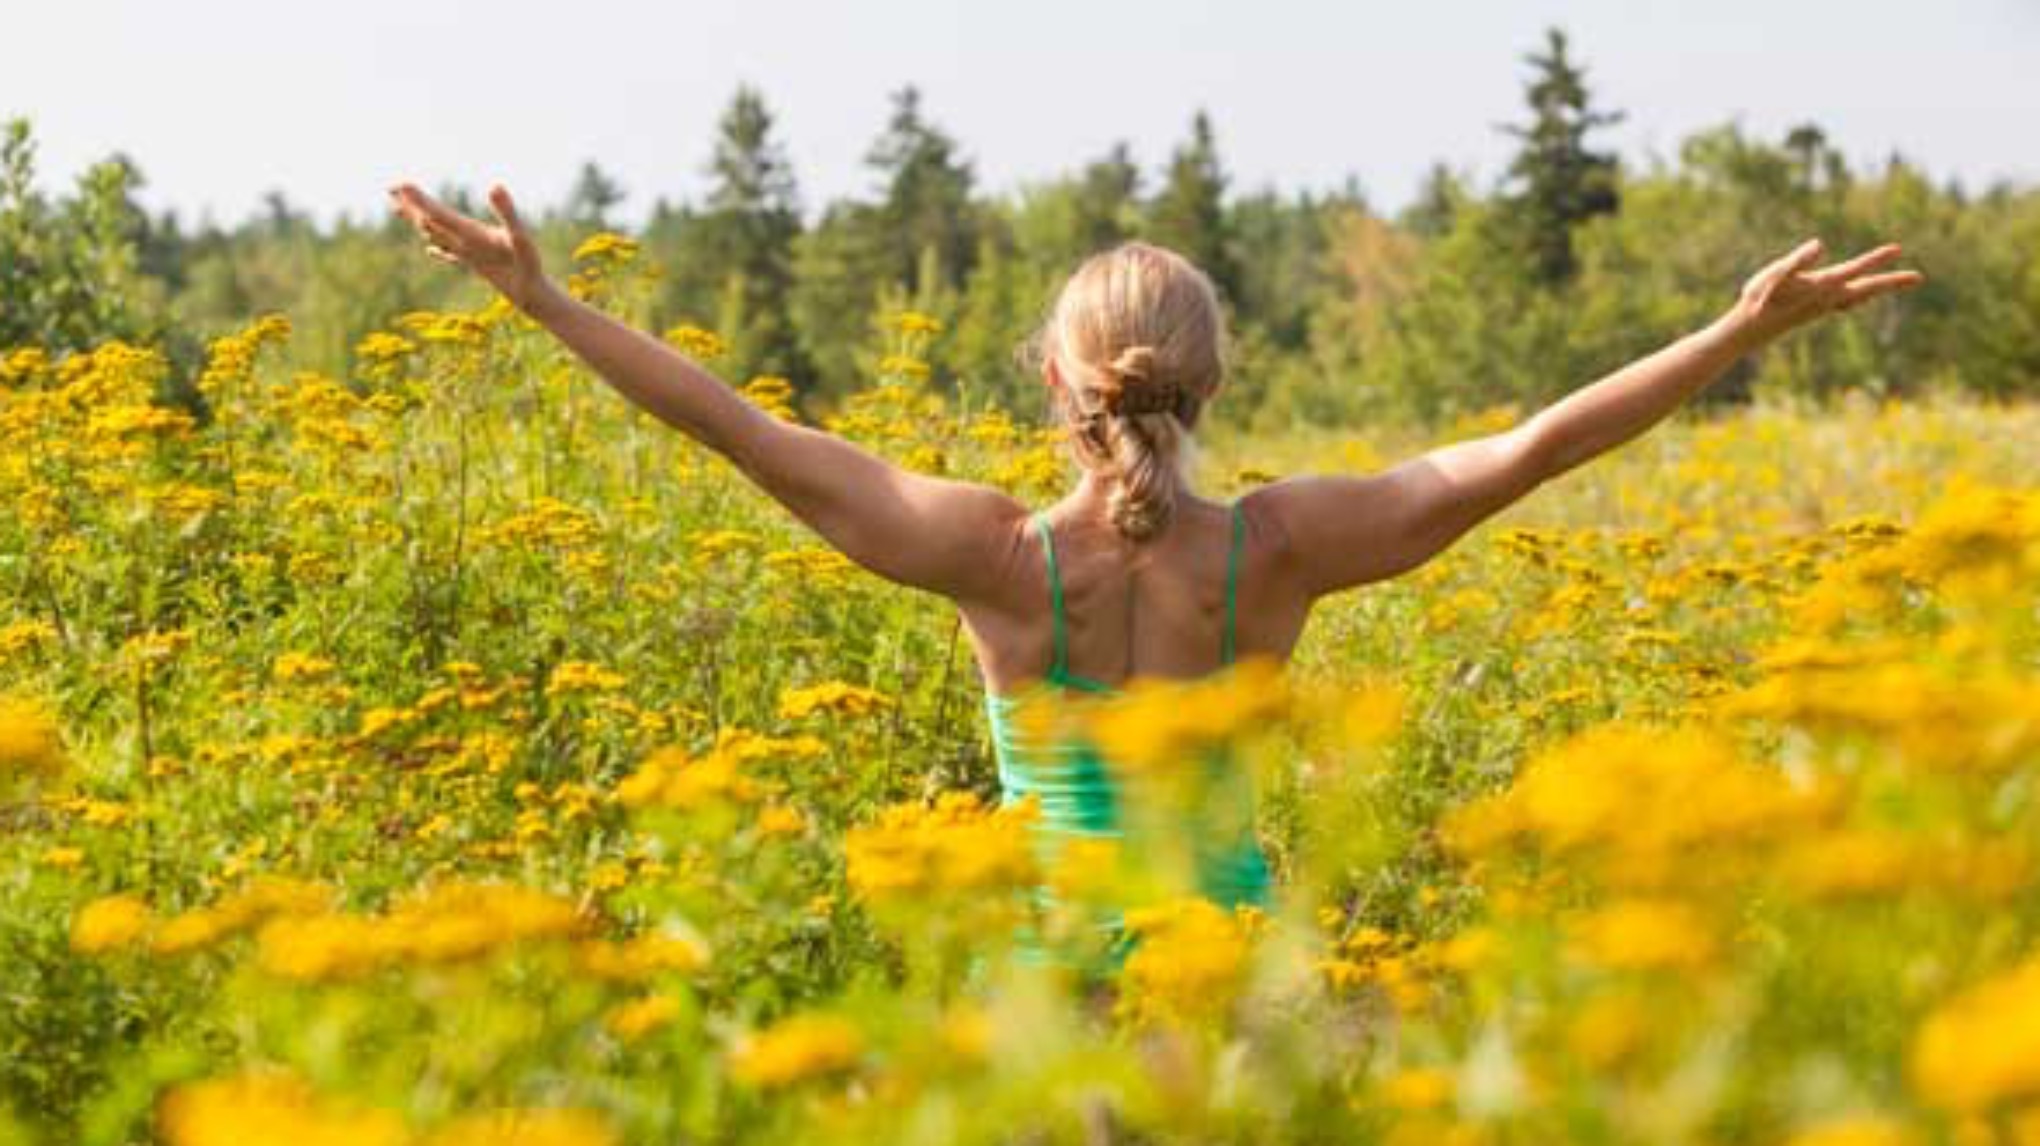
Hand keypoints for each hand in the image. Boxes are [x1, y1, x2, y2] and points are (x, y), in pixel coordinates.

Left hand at [388, 182, 552, 314]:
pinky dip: (436, 245)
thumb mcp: (521, 235)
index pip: (437, 214)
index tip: (400, 184)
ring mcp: (466, 255)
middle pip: (429, 222)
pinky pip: (449, 252)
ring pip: (434, 235)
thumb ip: (507, 212)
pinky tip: (430, 249)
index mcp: (469, 235)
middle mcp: (462, 245)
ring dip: (416, 220)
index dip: (418, 199)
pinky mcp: (475, 263)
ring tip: (397, 208)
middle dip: (410, 205)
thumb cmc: (527, 265)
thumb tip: (495, 186)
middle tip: (389, 188)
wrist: (528, 297)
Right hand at [1726, 238, 1924, 348]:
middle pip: (1868, 289)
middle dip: (1892, 283)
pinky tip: (1862, 297)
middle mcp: (1829, 299)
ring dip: (1880, 289)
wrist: (1751, 330)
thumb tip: (1820, 244)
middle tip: (1919, 278)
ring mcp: (1824, 307)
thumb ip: (1799, 259)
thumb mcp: (1775, 274)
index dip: (1876, 259)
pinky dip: (1861, 296)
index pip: (1855, 269)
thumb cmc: (1760, 299)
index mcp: (1823, 287)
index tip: (1898, 249)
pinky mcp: (1816, 310)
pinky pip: (1847, 302)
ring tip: (1901, 283)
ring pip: (1860, 296)